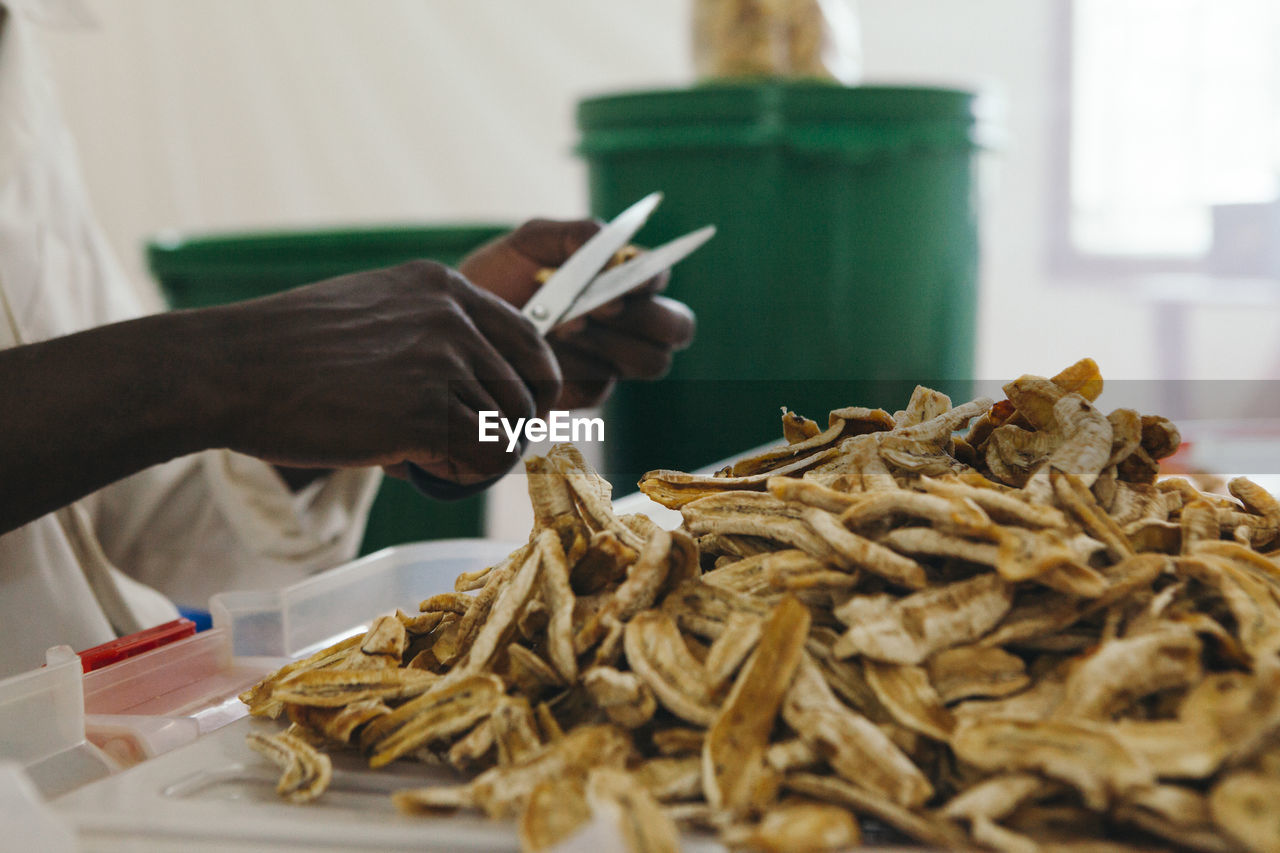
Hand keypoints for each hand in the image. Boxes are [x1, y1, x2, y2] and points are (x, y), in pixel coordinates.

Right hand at [212, 260, 560, 485]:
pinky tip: (415, 468)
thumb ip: (435, 338)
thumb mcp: (377, 312)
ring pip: (505, 435)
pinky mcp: (426, 414)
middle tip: (463, 449)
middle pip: (527, 395)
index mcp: (445, 288)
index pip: (532, 343)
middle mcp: (453, 318)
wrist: (231, 369)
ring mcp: (443, 364)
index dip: (533, 389)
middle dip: (503, 432)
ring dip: (472, 458)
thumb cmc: (291, 352)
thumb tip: (486, 399)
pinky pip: (478, 463)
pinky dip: (456, 477)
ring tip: (423, 456)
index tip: (516, 415)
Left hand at [459, 219, 695, 408]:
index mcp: (621, 278)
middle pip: (676, 327)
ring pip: (651, 361)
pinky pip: (605, 384)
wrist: (457, 327)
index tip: (627, 278)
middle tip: (598, 308)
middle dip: (645, 318)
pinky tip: (546, 353)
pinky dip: (578, 366)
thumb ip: (575, 234)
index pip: (661, 277)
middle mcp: (628, 321)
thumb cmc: (497, 278)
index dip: (653, 278)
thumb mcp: (530, 242)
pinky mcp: (589, 392)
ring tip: (562, 326)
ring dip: (611, 341)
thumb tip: (613, 250)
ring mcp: (612, 359)